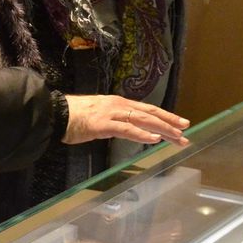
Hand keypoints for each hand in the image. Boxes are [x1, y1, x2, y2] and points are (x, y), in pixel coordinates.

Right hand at [63, 95, 189, 146]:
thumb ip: (115, 121)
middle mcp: (119, 105)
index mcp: (118, 103)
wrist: (56, 114)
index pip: (147, 109)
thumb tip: (127, 128)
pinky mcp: (103, 125)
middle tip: (186, 131)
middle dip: (170, 122)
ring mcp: (112, 114)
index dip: (165, 116)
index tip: (180, 123)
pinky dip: (142, 134)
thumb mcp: (99, 116)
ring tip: (176, 136)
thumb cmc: (74, 116)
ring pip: (143, 120)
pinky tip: (154, 139)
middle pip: (150, 113)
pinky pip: (126, 129)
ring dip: (162, 129)